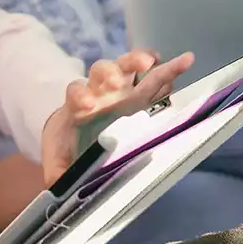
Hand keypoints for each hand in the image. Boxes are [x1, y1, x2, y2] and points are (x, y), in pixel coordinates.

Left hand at [40, 48, 194, 185]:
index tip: (87, 105)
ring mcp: (122, 89)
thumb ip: (58, 170)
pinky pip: (155, 75)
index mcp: (77, 105)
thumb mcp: (59, 160)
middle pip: (102, 70)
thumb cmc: (69, 146)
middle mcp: (99, 91)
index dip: (81, 94)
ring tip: (152, 61)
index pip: (76, 91)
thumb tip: (59, 183)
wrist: (77, 134)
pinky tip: (184, 61)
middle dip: (109, 72)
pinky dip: (169, 68)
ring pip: (127, 66)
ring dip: (138, 60)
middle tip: (116, 81)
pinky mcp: (142, 93)